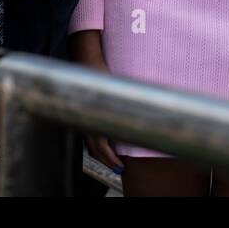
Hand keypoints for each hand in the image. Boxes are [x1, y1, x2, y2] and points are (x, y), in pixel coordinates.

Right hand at [68, 30, 122, 172]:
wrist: (86, 58)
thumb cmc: (102, 72)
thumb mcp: (119, 88)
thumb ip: (129, 104)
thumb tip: (146, 111)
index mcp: (94, 118)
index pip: (101, 147)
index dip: (111, 159)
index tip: (121, 167)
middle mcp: (85, 120)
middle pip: (94, 149)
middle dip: (107, 160)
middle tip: (119, 168)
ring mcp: (82, 117)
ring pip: (89, 143)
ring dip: (101, 153)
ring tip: (112, 158)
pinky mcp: (82, 112)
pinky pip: (87, 133)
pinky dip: (96, 142)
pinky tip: (104, 141)